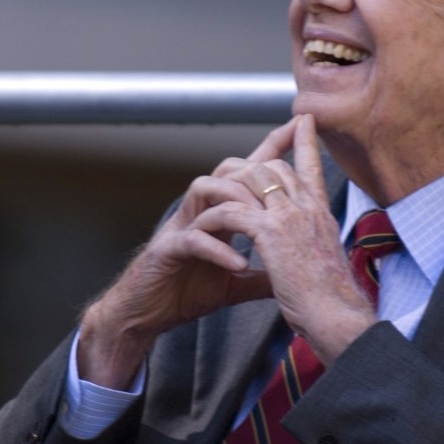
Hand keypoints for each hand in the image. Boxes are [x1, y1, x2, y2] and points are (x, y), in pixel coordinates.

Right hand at [76, 118, 300, 387]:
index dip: (271, 148)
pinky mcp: (166, 250)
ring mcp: (179, 227)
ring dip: (236, 201)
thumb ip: (263, 276)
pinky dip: (219, 249)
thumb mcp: (234, 285)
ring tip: (262, 222)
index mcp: (216, 215)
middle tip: (285, 176)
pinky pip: (194, 239)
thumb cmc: (184, 293)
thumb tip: (295, 278)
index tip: (300, 127)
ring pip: (205, 191)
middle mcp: (197, 213)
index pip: (245, 174)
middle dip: (256, 169)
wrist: (143, 316)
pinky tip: (242, 263)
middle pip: (225, 172)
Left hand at [194, 114, 376, 364]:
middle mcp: (308, 207)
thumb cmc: (333, 300)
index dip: (306, 141)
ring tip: (206, 200)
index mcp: (321, 213)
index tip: (303, 119)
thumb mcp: (326, 261)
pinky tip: (201, 228)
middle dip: (249, 164)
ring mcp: (290, 216)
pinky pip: (232, 211)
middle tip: (226, 171)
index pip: (311, 167)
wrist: (338, 316)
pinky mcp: (271, 233)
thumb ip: (314, 244)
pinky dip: (214, 218)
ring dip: (226, 189)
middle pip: (274, 167)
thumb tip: (310, 245)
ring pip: (252, 180)